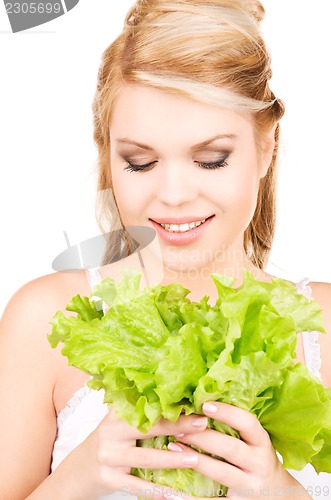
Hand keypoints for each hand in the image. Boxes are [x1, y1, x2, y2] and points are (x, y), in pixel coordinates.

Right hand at [45, 407, 208, 499]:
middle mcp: (111, 431)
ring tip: (195, 459)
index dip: (170, 403)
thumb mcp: (118, 423)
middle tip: (202, 424)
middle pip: (148, 427)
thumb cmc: (107, 444)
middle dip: (178, 425)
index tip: (195, 401)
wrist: (76, 473)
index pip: (146, 405)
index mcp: (116, 413)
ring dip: (172, 459)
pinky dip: (157, 491)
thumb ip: (139, 412)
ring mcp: (108, 456)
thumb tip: (178, 399)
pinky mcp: (108, 478)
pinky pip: (137, 486)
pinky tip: (175, 495)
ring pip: (145, 458)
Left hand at [165, 402, 311, 499]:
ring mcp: (249, 486)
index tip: (205, 405)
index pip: (248, 423)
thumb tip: (200, 403)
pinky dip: (190, 497)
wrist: (278, 496)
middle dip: (202, 437)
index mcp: (262, 443)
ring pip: (221, 472)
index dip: (227, 413)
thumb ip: (234, 427)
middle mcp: (259, 464)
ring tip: (173, 446)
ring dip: (195, 459)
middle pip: (230, 448)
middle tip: (179, 427)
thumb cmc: (258, 460)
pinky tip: (172, 490)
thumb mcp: (254, 442)